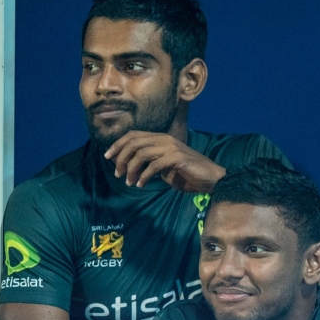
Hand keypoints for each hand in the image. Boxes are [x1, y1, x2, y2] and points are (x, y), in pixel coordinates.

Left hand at [106, 131, 225, 192]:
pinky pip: (153, 166)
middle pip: (134, 142)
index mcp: (161, 138)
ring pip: (141, 153)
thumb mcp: (166, 166)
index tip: (107, 156)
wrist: (212, 179)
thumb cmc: (189, 175)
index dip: (117, 144)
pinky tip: (141, 184)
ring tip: (128, 181)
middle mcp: (165, 140)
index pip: (133, 135)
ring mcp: (172, 148)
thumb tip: (132, 166)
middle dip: (120, 158)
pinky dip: (144, 176)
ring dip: (131, 169)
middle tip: (116, 173)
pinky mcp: (177, 158)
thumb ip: (151, 162)